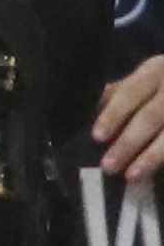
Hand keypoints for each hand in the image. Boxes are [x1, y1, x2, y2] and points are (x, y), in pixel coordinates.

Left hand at [95, 57, 163, 182]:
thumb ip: (121, 91)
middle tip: (109, 165)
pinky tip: (160, 173)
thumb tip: (90, 107)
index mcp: (156, 71)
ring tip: (132, 174)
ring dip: (153, 155)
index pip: (131, 92)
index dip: (115, 114)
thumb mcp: (147, 78)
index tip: (97, 136)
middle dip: (130, 141)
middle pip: (152, 115)